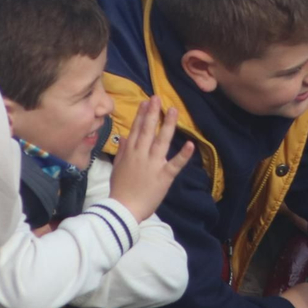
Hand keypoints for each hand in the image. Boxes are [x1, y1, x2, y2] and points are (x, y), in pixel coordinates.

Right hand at [109, 96, 194, 221]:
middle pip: (148, 131)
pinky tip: (190, 144)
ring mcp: (153, 164)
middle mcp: (141, 155)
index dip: (141, 115)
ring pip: (162, 141)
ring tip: (174, 110)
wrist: (123, 210)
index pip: (136, 130)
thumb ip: (122, 151)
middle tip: (157, 97)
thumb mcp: (117, 168)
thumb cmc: (120, 190)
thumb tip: (125, 136)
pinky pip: (174, 164)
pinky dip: (182, 155)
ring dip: (168, 125)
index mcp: (130, 153)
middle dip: (153, 113)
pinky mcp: (164, 176)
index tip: (146, 102)